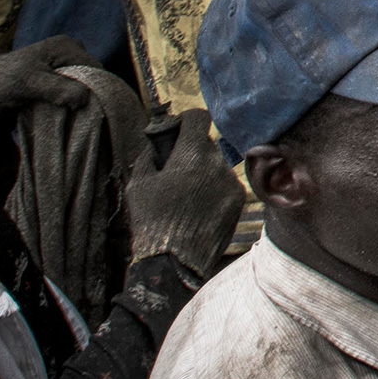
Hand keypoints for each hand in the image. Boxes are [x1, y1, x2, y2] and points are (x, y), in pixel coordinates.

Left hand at [0, 37, 94, 122]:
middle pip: (92, 77)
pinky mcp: (60, 76)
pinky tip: (63, 111)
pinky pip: (74, 89)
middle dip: (86, 95)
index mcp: (66, 46)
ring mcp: (65, 63)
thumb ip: (57, 89)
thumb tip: (84, 98)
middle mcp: (71, 51)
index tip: (84, 109)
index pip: (95, 69)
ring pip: (84, 85)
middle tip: (74, 114)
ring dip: (78, 100)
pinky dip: (71, 101)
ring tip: (66, 113)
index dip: (94, 89)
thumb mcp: (30, 84)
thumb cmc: (4, 81)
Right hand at [122, 113, 243, 278]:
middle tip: (175, 170)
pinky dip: (214, 190)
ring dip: (204, 173)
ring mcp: (231, 182)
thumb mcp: (138, 184)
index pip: (198, 118)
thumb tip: (158, 143)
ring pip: (216, 166)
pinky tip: (198, 208)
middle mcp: (217, 163)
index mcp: (191, 154)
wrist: (174, 261)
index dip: (186, 120)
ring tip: (186, 196)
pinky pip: (226, 185)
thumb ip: (150, 156)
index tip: (179, 128)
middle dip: (191, 153)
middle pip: (206, 145)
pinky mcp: (239, 200)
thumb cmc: (151, 221)